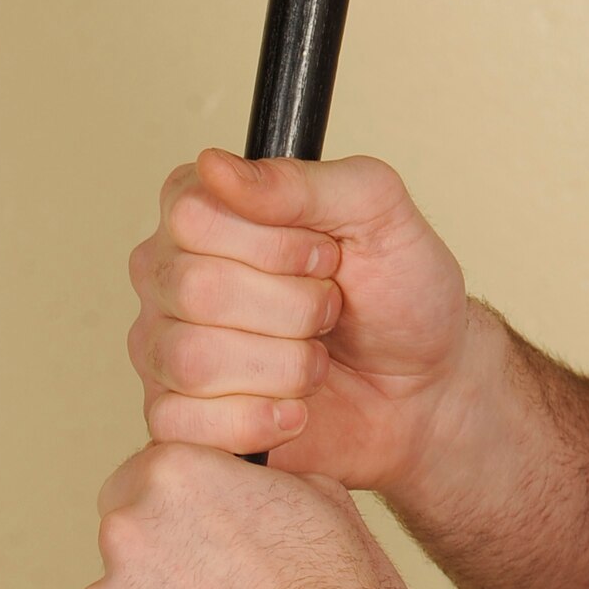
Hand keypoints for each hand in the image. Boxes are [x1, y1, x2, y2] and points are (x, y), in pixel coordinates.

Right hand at [128, 148, 472, 494]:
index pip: (194, 216)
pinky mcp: (175, 418)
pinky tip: (294, 409)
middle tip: (330, 308)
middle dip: (293, 307)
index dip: (276, 245)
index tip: (325, 255)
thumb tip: (215, 165)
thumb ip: (301, 183)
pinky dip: (260, 420)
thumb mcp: (376, 211)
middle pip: (194, 288)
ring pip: (192, 359)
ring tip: (316, 358)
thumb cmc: (401, 290)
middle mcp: (169, 274)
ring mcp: (164, 349)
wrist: (425, 386)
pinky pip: (183, 423)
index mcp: (205, 210)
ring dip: (285, 365)